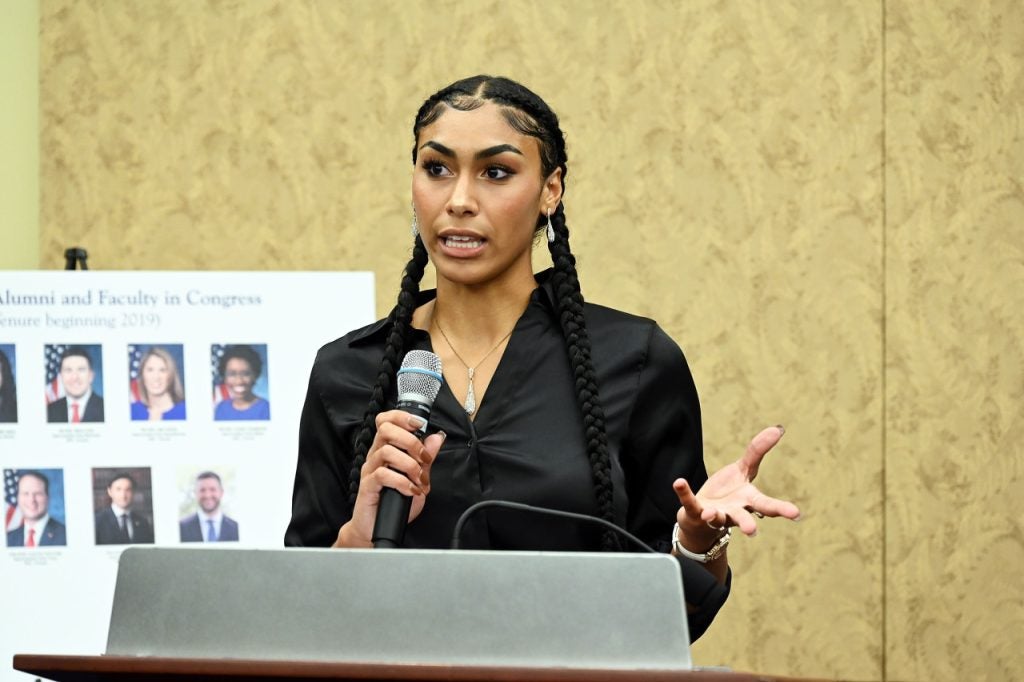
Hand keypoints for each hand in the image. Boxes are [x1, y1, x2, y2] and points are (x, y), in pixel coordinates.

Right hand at [335, 410, 445, 547]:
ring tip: (418, 478)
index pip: (386, 421)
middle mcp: (376, 456)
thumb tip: (436, 438)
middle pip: (386, 430)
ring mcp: (370, 470)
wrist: (376, 528)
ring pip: (386, 451)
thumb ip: (426, 458)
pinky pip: (383, 475)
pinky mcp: (367, 486)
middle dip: (410, 440)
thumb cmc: (396, 502)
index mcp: (386, 449)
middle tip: (423, 457)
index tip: (419, 424)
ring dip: (409, 464)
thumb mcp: (418, 477)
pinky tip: (411, 490)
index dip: (401, 416)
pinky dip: (402, 482)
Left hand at [672, 425, 799, 551]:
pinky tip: (679, 482)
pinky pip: (689, 502)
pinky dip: (684, 493)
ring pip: (716, 517)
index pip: (766, 504)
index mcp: (748, 501)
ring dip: (714, 516)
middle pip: (743, 518)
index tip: (796, 514)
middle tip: (752, 531)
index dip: (781, 509)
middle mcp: (734, 511)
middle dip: (748, 524)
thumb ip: (758, 451)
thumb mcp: (743, 469)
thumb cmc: (728, 492)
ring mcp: (714, 513)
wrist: (702, 517)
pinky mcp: (695, 511)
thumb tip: (778, 429)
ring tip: (710, 515)